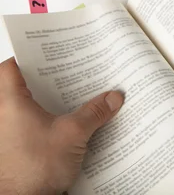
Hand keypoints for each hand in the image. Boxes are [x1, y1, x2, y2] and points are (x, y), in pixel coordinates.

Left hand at [0, 58, 123, 193]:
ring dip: (45, 103)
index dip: (28, 57)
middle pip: (18, 87)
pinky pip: (29, 127)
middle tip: (66, 74)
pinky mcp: (15, 151)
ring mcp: (7, 135)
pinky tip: (68, 127)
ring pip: (24, 108)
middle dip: (44, 80)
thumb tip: (111, 98)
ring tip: (72, 98)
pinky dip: (46, 123)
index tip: (47, 54)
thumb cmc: (33, 171)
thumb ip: (94, 113)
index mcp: (10, 103)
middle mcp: (4, 116)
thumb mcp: (72, 134)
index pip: (10, 68)